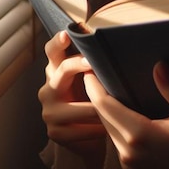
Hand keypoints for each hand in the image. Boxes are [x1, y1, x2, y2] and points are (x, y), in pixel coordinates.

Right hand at [38, 31, 106, 168]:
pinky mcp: (54, 132)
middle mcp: (49, 87)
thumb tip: (118, 45)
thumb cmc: (91, 97)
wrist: (83, 135)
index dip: (58, 42)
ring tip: (116, 110)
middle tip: (94, 62)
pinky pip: (80, 130)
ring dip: (98, 109)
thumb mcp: (90, 79)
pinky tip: (107, 129)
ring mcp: (49, 110)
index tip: (66, 34)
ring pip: (78, 106)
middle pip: (63, 69)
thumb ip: (95, 64)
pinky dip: (96, 130)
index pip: (52, 50)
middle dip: (78, 63)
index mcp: (57, 69)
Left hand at [84, 61, 168, 168]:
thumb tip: (159, 66)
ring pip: (109, 131)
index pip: (106, 107)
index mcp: (140, 135)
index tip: (88, 71)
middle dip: (97, 97)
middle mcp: (129, 152)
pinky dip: (114, 126)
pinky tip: (122, 115)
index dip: (95, 88)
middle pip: (103, 119)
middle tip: (93, 76)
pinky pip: (117, 143)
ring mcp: (130, 164)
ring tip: (105, 91)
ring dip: (105, 112)